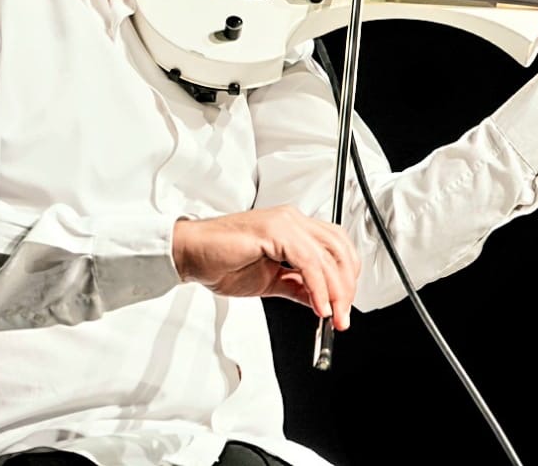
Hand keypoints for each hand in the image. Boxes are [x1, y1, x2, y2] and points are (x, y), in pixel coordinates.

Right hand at [172, 206, 360, 329]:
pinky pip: (308, 262)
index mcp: (295, 227)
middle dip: (346, 287)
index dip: (346, 277)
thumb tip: (321, 302)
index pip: (336, 247)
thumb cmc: (222, 261)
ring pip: (327, 256)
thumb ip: (298, 287)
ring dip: (336, 290)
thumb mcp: (270, 281)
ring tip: (334, 316)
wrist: (191, 255)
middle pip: (338, 250)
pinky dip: (318, 287)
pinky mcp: (274, 232)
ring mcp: (285, 223)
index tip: (344, 306)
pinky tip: (318, 306)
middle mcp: (293, 220)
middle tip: (343, 316)